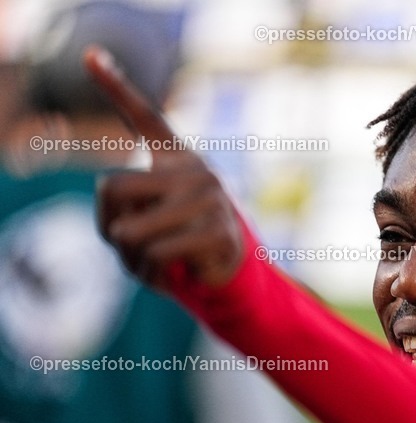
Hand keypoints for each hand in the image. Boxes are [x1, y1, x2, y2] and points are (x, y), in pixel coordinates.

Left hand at [84, 45, 243, 291]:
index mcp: (176, 159)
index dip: (115, 86)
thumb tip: (124, 230)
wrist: (226, 277)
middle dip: (109, 226)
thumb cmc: (177, 245)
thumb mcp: (143, 223)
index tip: (90, 55)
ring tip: (153, 262)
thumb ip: (125, 214)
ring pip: (130, 230)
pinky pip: (157, 252)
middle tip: (130, 244)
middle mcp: (195, 169)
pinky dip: (154, 272)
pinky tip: (173, 272)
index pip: (146, 117)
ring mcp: (211, 197)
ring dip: (131, 257)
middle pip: (110, 188)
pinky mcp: (220, 230)